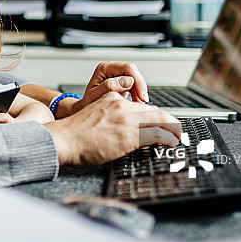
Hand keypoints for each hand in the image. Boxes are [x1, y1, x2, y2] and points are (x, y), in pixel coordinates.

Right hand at [45, 91, 180, 165]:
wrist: (64, 140)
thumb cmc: (74, 134)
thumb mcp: (94, 116)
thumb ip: (110, 117)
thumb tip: (123, 129)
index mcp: (111, 98)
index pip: (140, 105)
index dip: (153, 114)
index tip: (159, 122)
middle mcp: (121, 106)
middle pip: (153, 110)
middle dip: (167, 121)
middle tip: (174, 129)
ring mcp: (126, 119)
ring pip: (159, 119)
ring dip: (172, 128)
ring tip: (176, 136)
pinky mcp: (129, 134)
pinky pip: (157, 133)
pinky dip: (168, 137)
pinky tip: (171, 142)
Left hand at [57, 62, 149, 117]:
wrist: (85, 109)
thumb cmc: (88, 103)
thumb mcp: (95, 96)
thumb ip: (109, 86)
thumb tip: (127, 80)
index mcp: (104, 68)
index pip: (127, 68)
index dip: (138, 81)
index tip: (141, 96)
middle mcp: (112, 69)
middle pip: (134, 72)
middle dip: (140, 87)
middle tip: (142, 102)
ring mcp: (117, 75)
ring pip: (136, 79)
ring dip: (140, 92)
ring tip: (139, 104)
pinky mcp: (122, 82)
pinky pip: (135, 85)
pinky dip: (138, 94)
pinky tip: (136, 103)